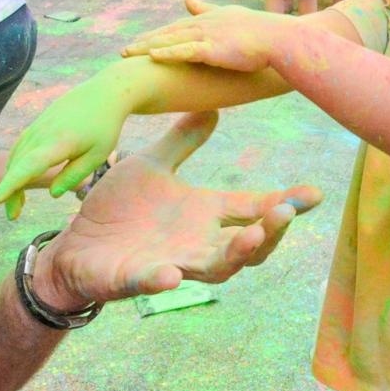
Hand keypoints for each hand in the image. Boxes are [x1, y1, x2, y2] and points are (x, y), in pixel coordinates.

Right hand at [0, 67, 140, 207]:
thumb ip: (74, 175)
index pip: (30, 164)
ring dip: (12, 180)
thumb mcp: (97, 155)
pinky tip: (19, 179)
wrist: (104, 93)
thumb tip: (52, 194)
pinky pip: (20, 147)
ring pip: (16, 156)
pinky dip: (16, 165)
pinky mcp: (37, 124)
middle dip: (11, 191)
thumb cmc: (104, 127)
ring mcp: (37, 126)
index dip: (12, 183)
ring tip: (17, 204)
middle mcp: (43, 132)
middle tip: (13, 216)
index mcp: (60, 141)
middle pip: (18, 164)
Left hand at [34, 111, 322, 305]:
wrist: (74, 245)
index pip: (253, 208)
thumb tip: (212, 109)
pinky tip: (172, 274)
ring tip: (252, 238)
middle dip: (269, 232)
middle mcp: (196, 242)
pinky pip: (152, 281)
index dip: (285, 203)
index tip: (315, 193)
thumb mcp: (152, 166)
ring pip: (214, 268)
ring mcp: (170, 262)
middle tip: (285, 212)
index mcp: (203, 214)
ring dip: (235, 255)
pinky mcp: (134, 278)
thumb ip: (182, 141)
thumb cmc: (119, 210)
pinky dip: (162, 279)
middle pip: (248, 245)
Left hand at [123, 0, 292, 73]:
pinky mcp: (213, 48)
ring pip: (170, 40)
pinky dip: (166, 52)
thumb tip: (194, 2)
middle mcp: (206, 23)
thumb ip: (213, 11)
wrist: (281, 39)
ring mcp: (208, 34)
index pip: (180, 27)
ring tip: (127, 54)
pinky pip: (184, 50)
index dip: (161, 35)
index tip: (144, 41)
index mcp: (213, 19)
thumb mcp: (235, 18)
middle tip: (126, 50)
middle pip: (169, 32)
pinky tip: (151, 56)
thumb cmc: (266, 34)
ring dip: (147, 46)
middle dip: (146, 41)